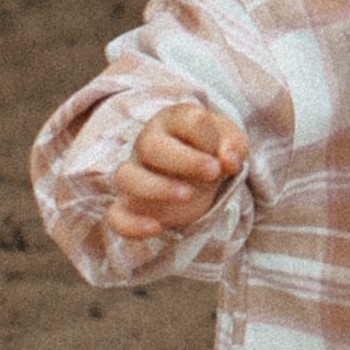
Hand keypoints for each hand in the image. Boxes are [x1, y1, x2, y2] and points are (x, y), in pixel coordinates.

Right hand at [105, 98, 245, 242]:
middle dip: (184, 160)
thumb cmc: (213, 151)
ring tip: (188, 195)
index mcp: (174, 121)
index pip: (184, 120)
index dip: (206, 138)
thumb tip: (228, 161)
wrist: (199, 173)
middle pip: (150, 145)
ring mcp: (136, 174)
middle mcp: (148, 143)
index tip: (224, 160)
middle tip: (213, 172)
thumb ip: (233, 146)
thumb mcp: (231, 143)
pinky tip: (156, 228)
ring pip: (126, 176)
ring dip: (156, 187)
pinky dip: (130, 224)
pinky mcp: (131, 205)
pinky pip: (116, 215)